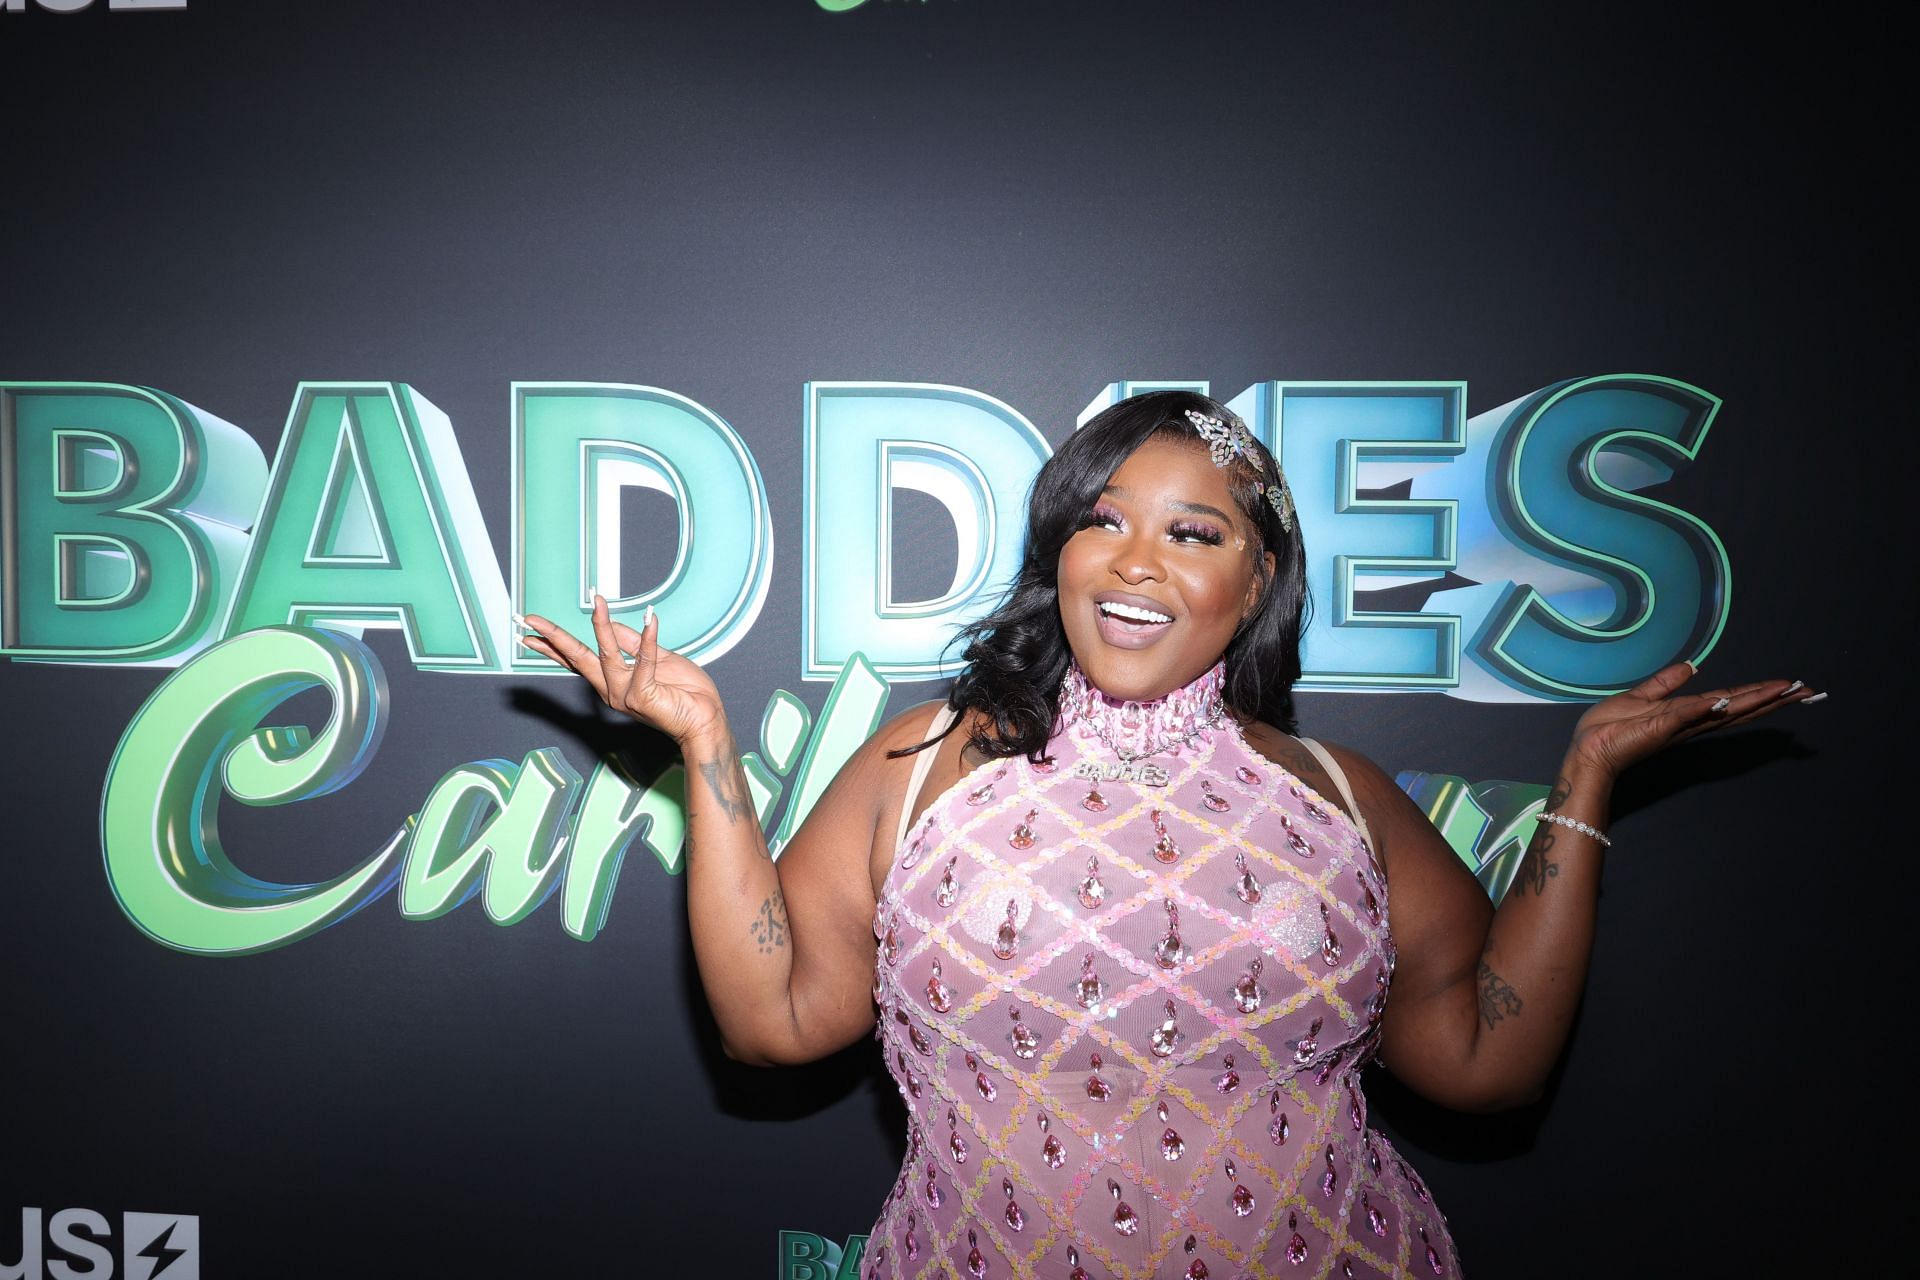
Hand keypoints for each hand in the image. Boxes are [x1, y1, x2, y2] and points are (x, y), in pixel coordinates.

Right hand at [517, 594, 726, 747]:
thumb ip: (632, 642)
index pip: (576, 659)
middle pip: (577, 658)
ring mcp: (625, 695)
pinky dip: (649, 639)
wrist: (706, 718)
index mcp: (612, 681)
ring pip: (607, 654)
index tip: (529, 630)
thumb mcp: (656, 658)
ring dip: (602, 626)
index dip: (552, 645)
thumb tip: (610, 622)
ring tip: (597, 602)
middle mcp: (612, 691)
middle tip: (528, 620)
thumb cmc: (684, 692)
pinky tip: (651, 618)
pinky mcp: (643, 696)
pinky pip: (644, 661)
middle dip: (552, 638)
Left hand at [1565, 661, 1820, 780]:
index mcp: (1687, 714)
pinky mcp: (1661, 727)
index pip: (1731, 701)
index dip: (1759, 693)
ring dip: (1756, 701)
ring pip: (1725, 711)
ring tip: (1787, 692)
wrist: (1588, 748)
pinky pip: (1687, 714)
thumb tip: (1692, 666)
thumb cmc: (1609, 727)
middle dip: (1773, 699)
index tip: (1788, 686)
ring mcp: (1678, 726)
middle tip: (1806, 691)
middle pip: (1740, 708)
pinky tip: (1727, 700)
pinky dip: (1706, 707)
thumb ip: (1666, 683)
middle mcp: (1691, 722)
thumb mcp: (1641, 696)